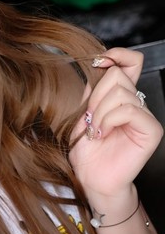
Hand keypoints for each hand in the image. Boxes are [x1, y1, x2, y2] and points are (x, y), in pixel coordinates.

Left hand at [69, 47, 162, 200]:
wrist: (92, 178)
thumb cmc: (87, 151)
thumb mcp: (82, 115)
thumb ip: (90, 92)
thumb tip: (95, 66)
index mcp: (121, 97)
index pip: (130, 62)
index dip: (116, 54)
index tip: (98, 61)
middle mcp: (137, 103)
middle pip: (118, 75)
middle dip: (96, 96)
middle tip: (89, 119)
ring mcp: (145, 116)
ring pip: (121, 93)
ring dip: (99, 112)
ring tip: (95, 131)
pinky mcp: (151, 130)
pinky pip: (130, 110)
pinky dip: (109, 120)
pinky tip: (102, 134)